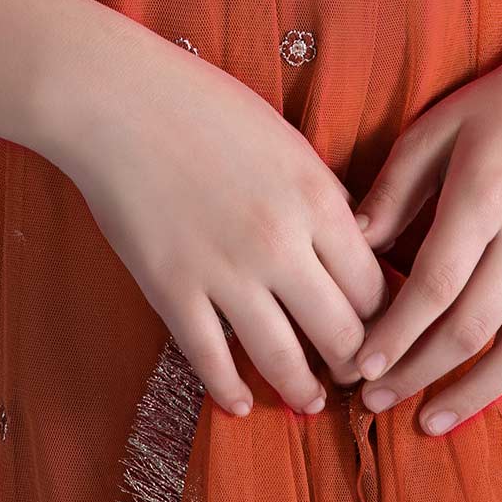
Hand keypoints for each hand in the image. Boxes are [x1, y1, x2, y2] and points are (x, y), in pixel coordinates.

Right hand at [46, 18, 391, 421]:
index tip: (382, 332)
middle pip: (341, 333)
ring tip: (310, 402)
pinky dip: (230, 393)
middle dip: (354, 363)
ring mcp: (224, 271)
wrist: (117, 98)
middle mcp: (279, 243)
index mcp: (314, 197)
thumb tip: (354, 242)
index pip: (373, 286)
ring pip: (284, 362)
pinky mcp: (172, 290)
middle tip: (353, 375)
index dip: (384, 318)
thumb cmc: (202, 104)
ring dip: (303, 392)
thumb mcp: (285, 138)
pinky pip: (211, 363)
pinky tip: (240, 403)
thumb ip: (321, 194)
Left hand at [330, 0, 501, 436]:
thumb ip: (395, 186)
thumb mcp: (440, 127)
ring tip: (431, 421)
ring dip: (474, 394)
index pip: (433, 287)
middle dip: (417, 373)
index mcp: (484, 197)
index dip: (394, 335)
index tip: (360, 369)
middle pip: (470, 327)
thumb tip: (354, 245)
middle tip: (376, 402)